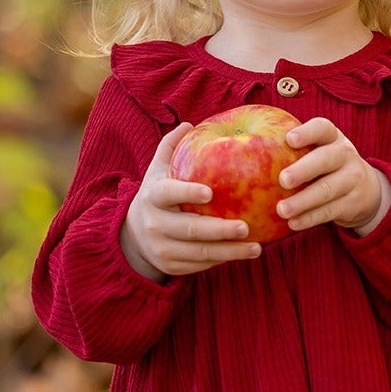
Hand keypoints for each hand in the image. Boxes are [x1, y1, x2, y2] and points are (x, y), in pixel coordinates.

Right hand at [122, 122, 263, 278]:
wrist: (134, 236)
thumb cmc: (157, 196)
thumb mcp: (157, 171)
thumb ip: (171, 147)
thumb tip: (189, 124)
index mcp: (153, 196)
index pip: (168, 194)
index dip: (187, 193)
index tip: (211, 193)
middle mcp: (155, 224)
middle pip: (190, 229)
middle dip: (219, 230)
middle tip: (246, 227)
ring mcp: (162, 248)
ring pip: (199, 253)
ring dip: (229, 251)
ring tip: (256, 247)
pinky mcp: (171, 267)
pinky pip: (200, 266)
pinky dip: (223, 260)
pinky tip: (244, 253)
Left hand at [275, 118, 389, 233]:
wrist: (366, 190)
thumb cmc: (325, 165)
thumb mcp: (318, 150)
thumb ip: (291, 148)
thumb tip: (239, 140)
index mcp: (332, 137)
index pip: (322, 128)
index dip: (307, 132)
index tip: (289, 140)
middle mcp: (345, 154)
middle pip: (326, 159)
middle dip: (304, 169)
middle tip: (282, 180)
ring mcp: (352, 179)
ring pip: (327, 189)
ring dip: (303, 201)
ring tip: (281, 210)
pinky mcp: (353, 203)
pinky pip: (330, 211)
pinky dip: (310, 218)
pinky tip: (293, 224)